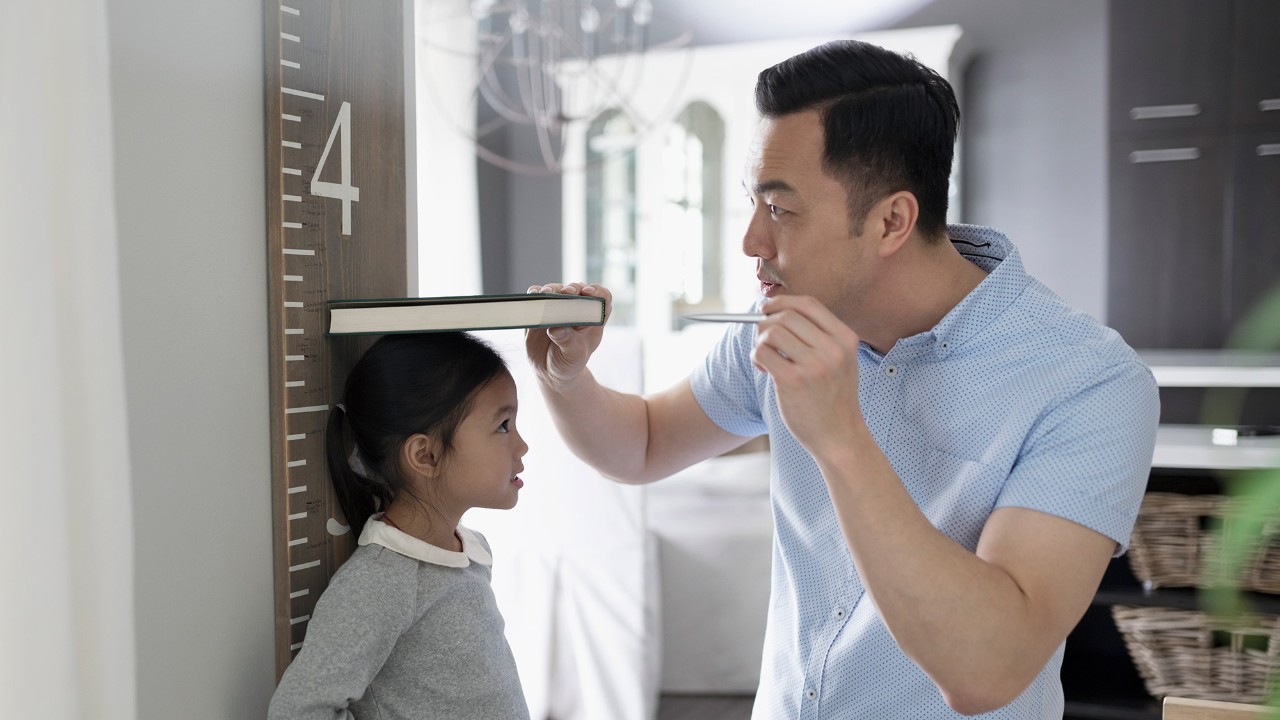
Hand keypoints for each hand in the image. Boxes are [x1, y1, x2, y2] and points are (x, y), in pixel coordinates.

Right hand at [524, 282, 611, 385]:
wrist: (550, 371)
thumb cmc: (569, 363)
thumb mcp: (573, 356)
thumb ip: (568, 342)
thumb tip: (556, 328)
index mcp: (592, 319)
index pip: (602, 298)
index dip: (597, 292)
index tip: (588, 293)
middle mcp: (576, 309)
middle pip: (577, 290)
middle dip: (572, 288)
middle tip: (566, 292)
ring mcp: (557, 308)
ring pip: (556, 290)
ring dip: (552, 289)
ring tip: (546, 294)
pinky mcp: (540, 310)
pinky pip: (537, 296)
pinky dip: (535, 293)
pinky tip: (534, 295)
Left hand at [751, 295, 864, 454]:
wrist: (839, 437)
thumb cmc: (833, 398)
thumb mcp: (840, 361)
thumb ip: (818, 336)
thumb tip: (775, 310)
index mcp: (845, 339)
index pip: (808, 304)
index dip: (783, 301)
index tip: (768, 308)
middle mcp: (832, 349)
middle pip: (786, 315)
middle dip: (766, 322)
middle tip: (762, 338)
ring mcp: (814, 365)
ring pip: (772, 331)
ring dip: (760, 341)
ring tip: (764, 358)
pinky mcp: (793, 381)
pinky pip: (762, 352)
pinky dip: (756, 356)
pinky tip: (763, 369)